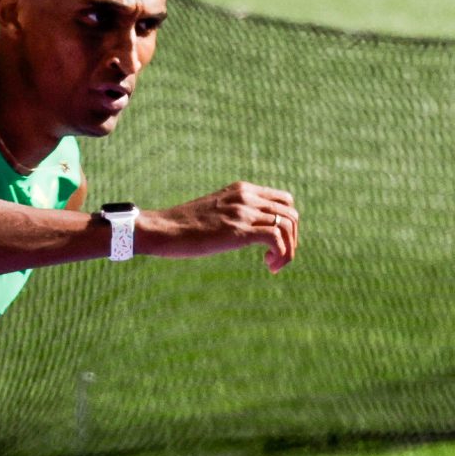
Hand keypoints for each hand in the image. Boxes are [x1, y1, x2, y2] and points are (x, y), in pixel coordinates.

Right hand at [141, 181, 298, 271]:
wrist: (162, 229)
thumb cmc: (182, 227)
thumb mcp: (213, 213)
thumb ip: (231, 215)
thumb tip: (239, 231)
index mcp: (242, 190)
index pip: (284, 200)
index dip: (286, 224)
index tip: (273, 245)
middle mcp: (247, 196)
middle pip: (291, 213)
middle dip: (291, 239)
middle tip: (276, 259)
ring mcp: (243, 211)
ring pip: (288, 225)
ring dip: (288, 250)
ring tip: (273, 265)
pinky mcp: (239, 229)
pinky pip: (276, 237)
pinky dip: (281, 254)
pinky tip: (268, 266)